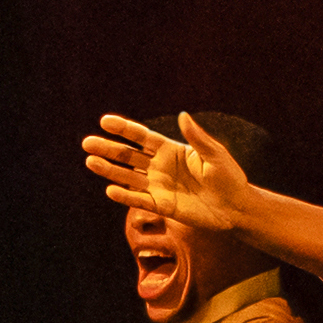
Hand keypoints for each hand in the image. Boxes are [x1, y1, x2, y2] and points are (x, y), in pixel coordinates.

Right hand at [82, 111, 252, 232]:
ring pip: (128, 176)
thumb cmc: (228, 177)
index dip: (124, 129)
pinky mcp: (161, 206)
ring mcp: (158, 186)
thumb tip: (183, 115)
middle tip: (87, 143)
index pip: (142, 137)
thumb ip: (197, 137)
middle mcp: (159, 167)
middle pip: (128, 156)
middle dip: (108, 149)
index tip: (104, 121)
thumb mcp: (214, 154)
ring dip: (109, 170)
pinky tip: (110, 189)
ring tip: (90, 162)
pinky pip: (139, 200)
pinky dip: (125, 195)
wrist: (235, 207)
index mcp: (170, 150)